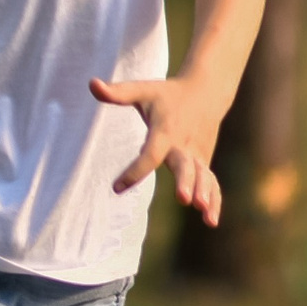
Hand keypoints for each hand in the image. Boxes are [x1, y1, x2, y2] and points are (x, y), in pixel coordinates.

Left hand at [90, 76, 225, 226]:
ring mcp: (198, 155)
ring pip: (203, 177)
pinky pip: (212, 183)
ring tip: (203, 212)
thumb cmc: (167, 94)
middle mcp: (184, 145)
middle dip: (186, 182)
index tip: (116, 187)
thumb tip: (91, 84)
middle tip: (183, 199)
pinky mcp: (205, 162)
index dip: (135, 170)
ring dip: (205, 194)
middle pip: (185, 166)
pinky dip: (215, 201)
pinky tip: (211, 221)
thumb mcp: (142, 90)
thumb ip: (117, 92)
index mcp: (166, 130)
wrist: (206, 91)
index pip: (151, 153)